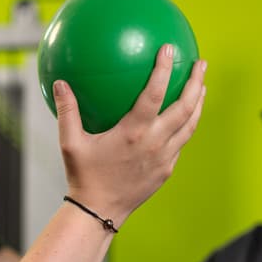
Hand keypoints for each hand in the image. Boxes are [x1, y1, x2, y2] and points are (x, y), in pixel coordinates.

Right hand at [55, 45, 206, 225]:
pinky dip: (187, 125)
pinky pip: (181, 143)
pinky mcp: (167, 170)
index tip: (169, 49)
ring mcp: (164, 158)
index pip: (154, 94)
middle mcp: (154, 143)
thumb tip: (59, 83)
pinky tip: (185, 117)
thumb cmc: (83, 177)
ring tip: (202, 86)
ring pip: (190, 125)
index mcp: (133, 133)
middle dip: (196, 82)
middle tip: (200, 63)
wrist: (99, 212)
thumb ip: (67, 111)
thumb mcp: (70, 143)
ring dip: (198, 103)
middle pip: (184, 107)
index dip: (164, 69)